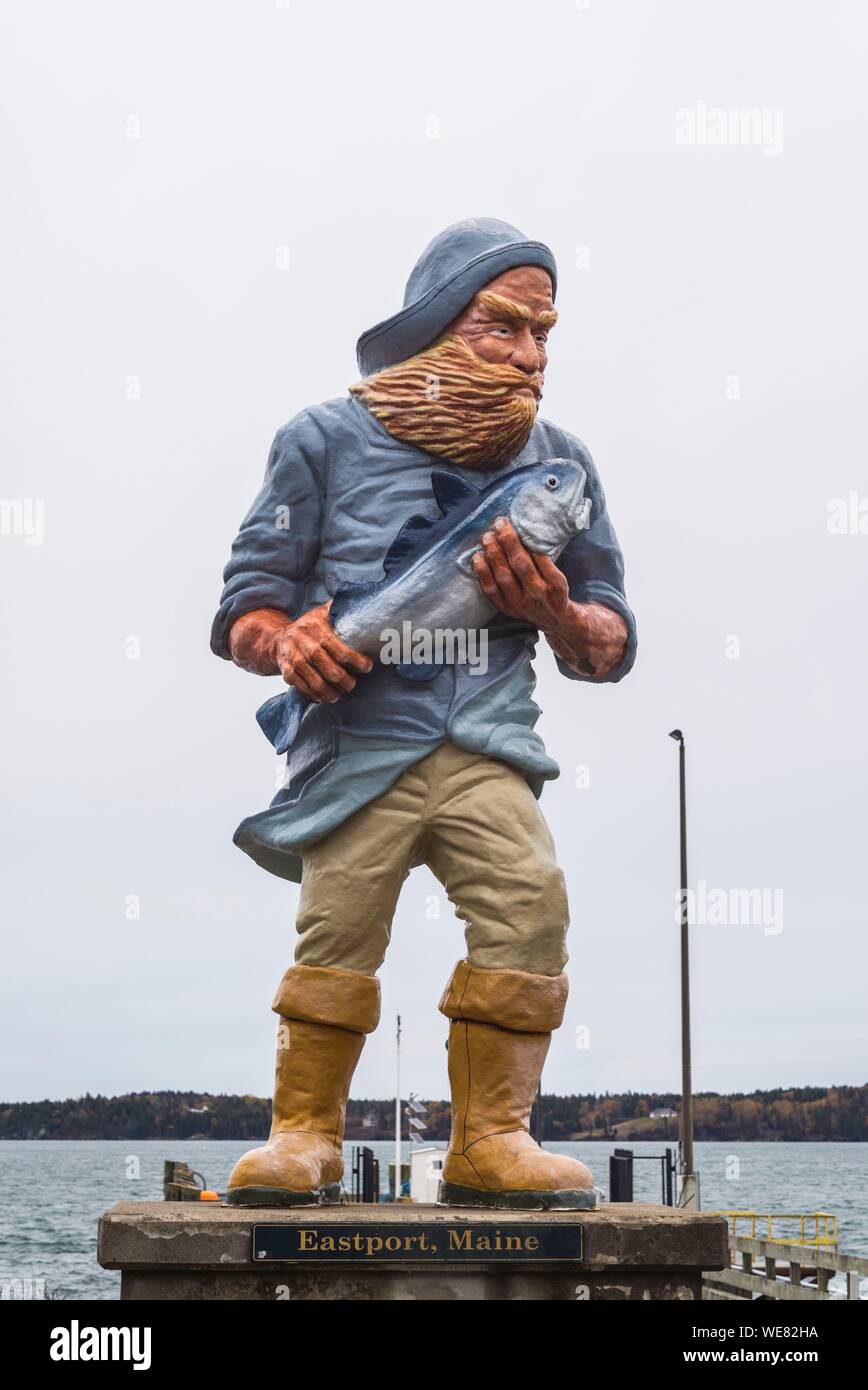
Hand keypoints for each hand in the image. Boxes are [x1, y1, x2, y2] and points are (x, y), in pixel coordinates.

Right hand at [228, 604, 372, 701]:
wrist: (279, 638)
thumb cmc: (310, 627)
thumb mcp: (324, 612)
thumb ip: (342, 609)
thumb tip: (370, 605)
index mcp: (317, 628)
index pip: (341, 650)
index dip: (357, 662)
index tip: (367, 666)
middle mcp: (304, 643)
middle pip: (330, 670)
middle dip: (345, 681)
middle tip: (353, 684)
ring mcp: (294, 658)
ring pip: (316, 682)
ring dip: (331, 692)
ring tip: (339, 694)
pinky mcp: (287, 672)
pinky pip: (303, 688)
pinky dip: (315, 695)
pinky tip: (324, 697)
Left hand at [472, 518, 626, 677]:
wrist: (556, 620)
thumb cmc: (556, 592)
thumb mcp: (559, 575)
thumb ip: (544, 559)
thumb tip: (525, 533)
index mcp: (556, 583)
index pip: (538, 557)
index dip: (523, 539)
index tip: (512, 523)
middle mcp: (538, 594)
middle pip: (520, 564)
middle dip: (507, 541)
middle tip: (499, 524)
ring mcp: (521, 604)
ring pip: (504, 576)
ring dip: (493, 555)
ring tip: (487, 537)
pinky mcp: (508, 610)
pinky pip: (491, 591)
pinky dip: (483, 574)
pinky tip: (477, 558)